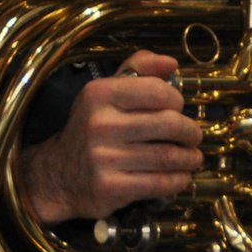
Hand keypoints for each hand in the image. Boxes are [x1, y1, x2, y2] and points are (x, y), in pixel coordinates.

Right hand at [18, 50, 201, 223]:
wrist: (58, 175)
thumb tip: (171, 63)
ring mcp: (104, 158)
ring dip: (189, 158)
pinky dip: (178, 180)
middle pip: (169, 124)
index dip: (177, 100)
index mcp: (99, 94)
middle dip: (190, 132)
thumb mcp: (105, 92)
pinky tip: (180, 176)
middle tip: (193, 136)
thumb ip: (138, 69)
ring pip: (168, 156)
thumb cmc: (90, 128)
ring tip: (192, 157)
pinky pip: (160, 183)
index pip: (158, 91)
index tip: (178, 109)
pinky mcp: (111, 187)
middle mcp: (100, 124)